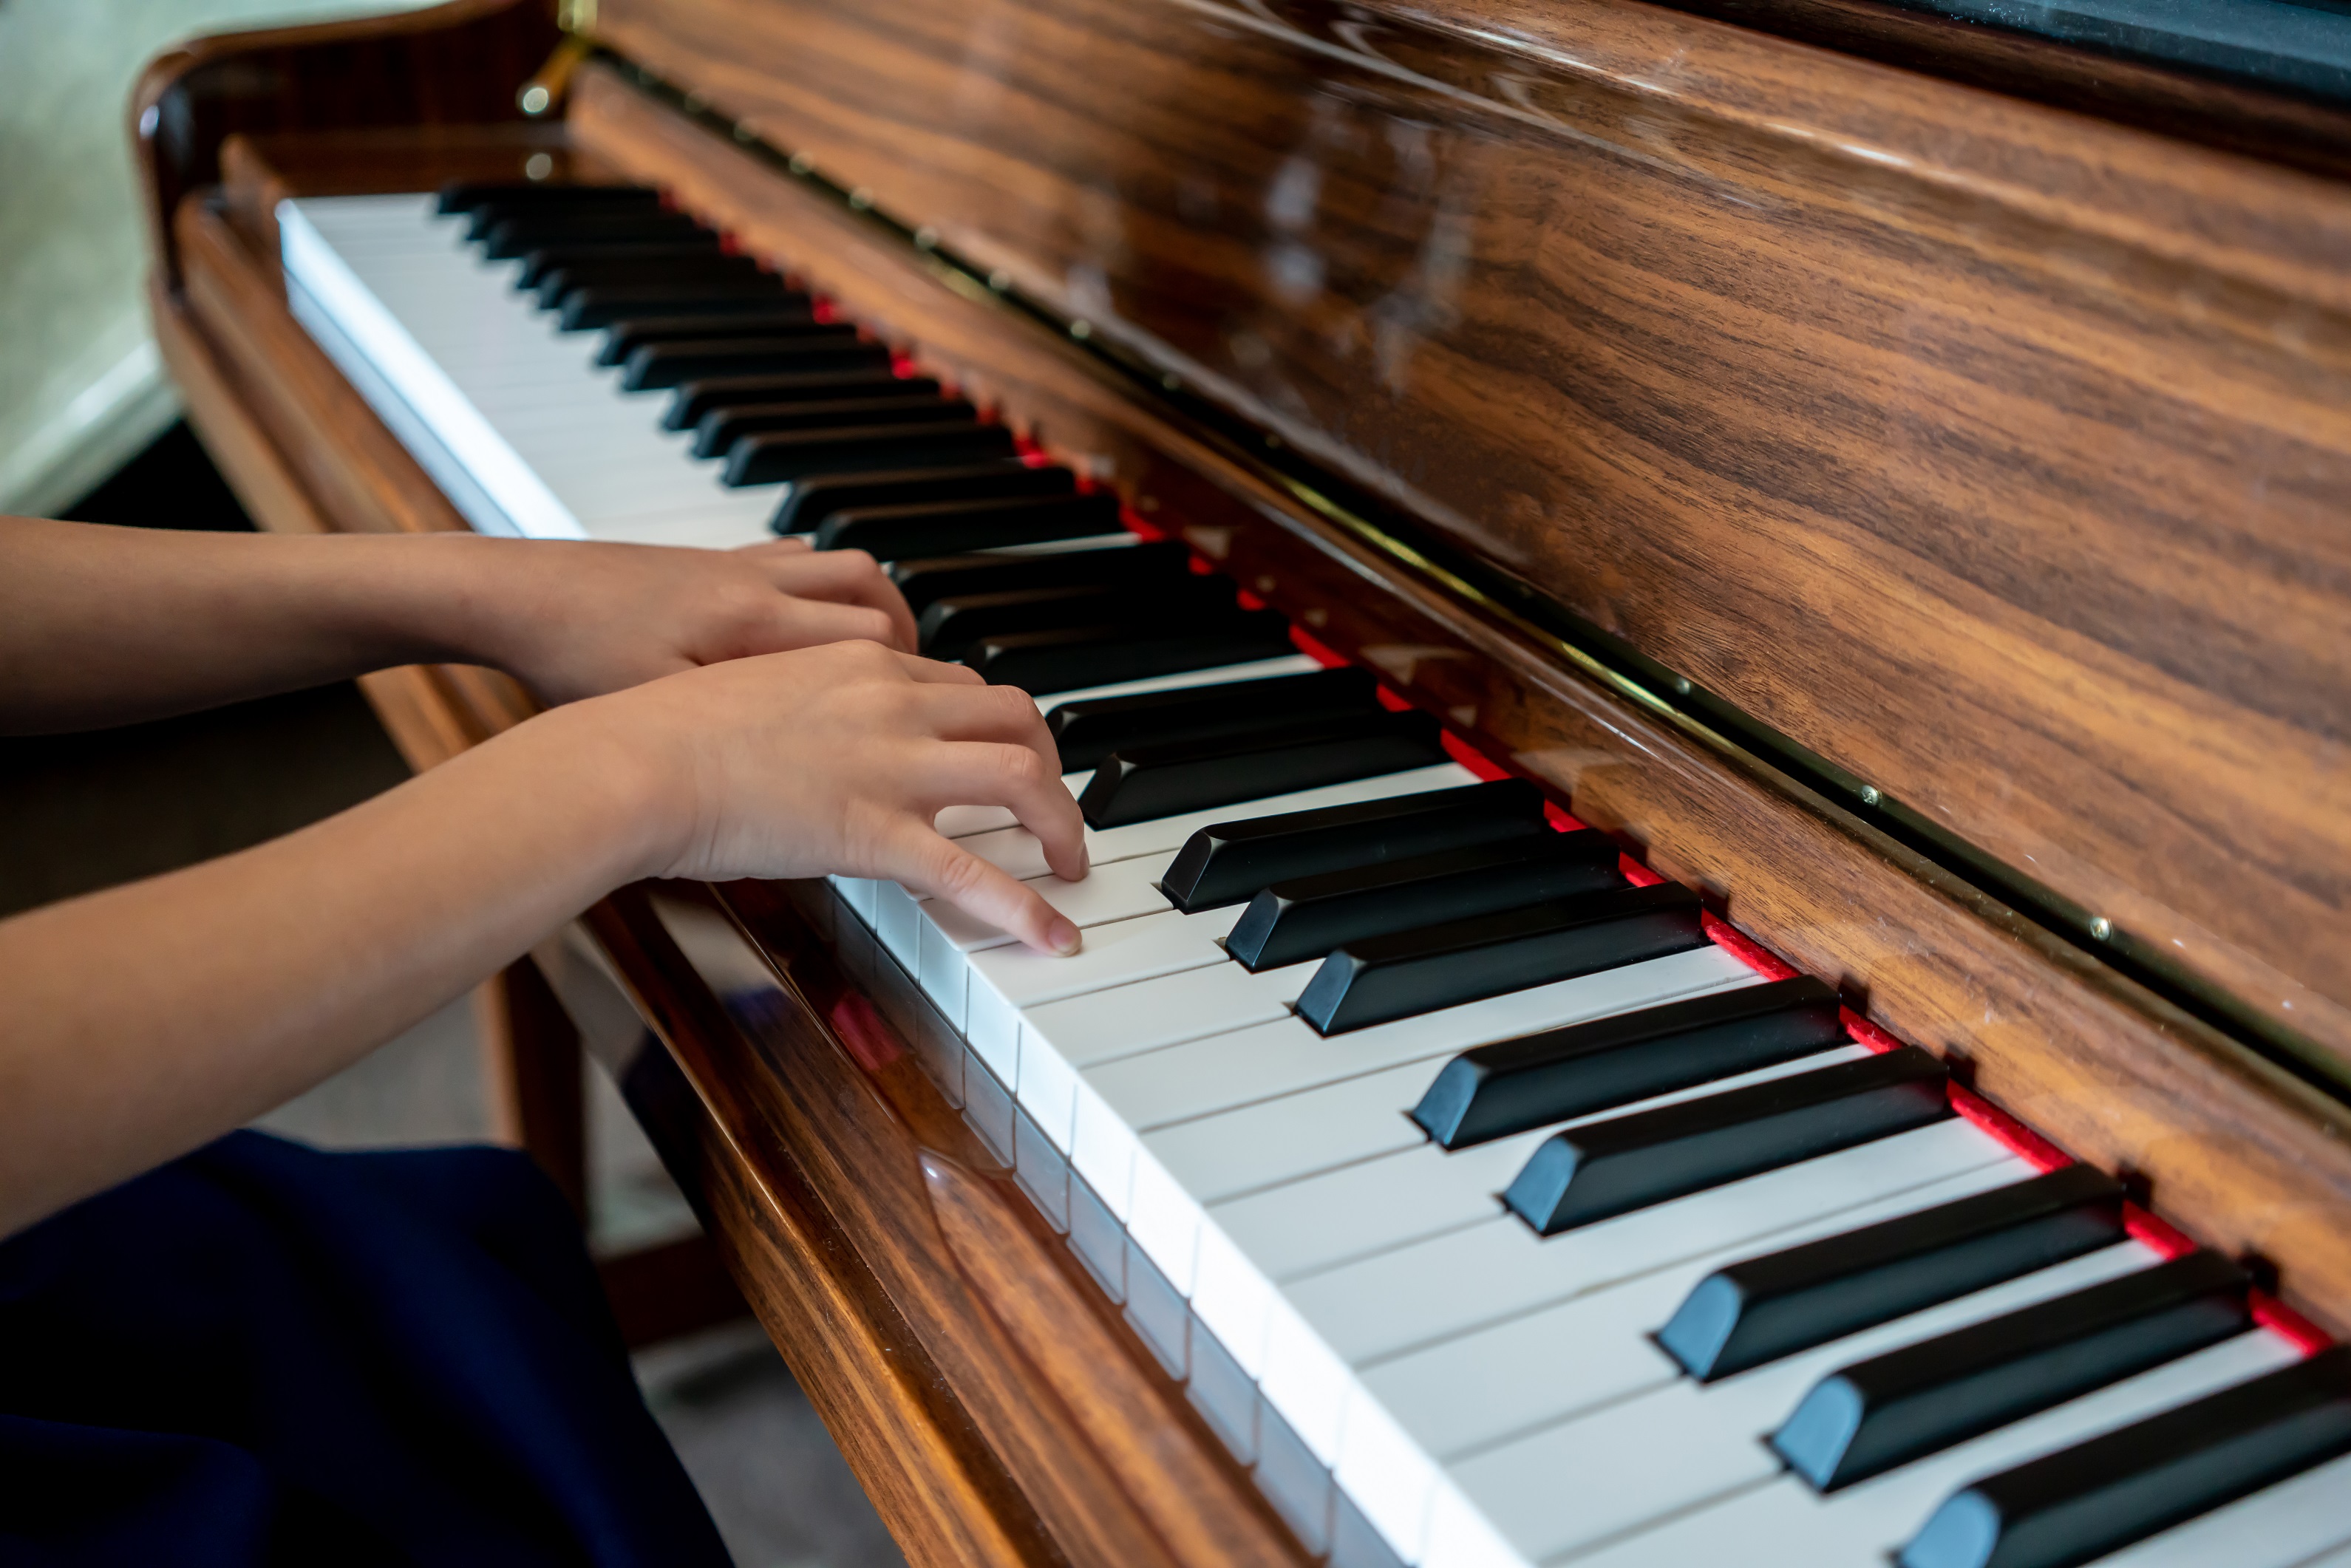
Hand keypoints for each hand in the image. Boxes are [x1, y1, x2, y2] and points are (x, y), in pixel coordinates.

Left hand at [455, 536, 919, 704]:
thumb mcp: (661, 712)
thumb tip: (797, 775)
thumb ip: (739, 738)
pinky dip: (823, 589)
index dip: (912, 681)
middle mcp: (756, 585)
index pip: (872, 640)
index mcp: (752, 625)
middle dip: (911, 647)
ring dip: (877, 611)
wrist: (516, 594)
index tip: (927, 720)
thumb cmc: (574, 658)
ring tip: (890, 659)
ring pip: (843, 570)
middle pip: (874, 598)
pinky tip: (816, 624)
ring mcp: (736, 567)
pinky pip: (795, 559)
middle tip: (926, 694)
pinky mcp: (711, 562)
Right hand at [573, 640, 1087, 953]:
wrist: (631, 762)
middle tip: (1049, 807)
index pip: (959, 684)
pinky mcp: (874, 831)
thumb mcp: (747, 692)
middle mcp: (892, 700)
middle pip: (1015, 717)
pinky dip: (1029, 906)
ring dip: (1060, 821)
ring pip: (1023, 776)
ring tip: (1068, 863)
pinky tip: (1053, 936)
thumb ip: (799, 707)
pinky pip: (975, 872)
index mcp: (860, 662)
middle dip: (1047, 763)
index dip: (990, 726)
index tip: (993, 757)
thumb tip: (810, 742)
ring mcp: (890, 765)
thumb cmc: (659, 733)